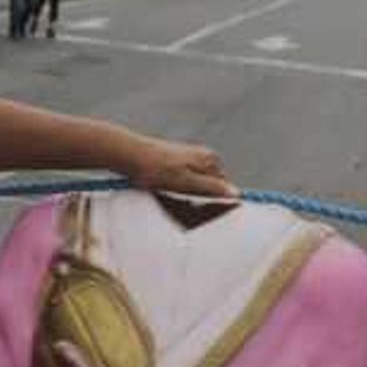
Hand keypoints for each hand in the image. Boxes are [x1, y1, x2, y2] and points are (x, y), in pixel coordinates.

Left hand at [120, 135, 236, 214]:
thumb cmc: (156, 170)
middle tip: (184, 202)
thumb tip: (235, 193)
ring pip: (198, 185)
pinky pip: (186, 181)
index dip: (216, 201)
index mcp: (211, 160)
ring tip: (172, 193)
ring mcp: (192, 158)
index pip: (225, 187)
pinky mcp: (179, 162)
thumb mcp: (186, 182)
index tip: (203, 210)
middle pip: (212, 186)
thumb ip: (211, 187)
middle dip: (202, 198)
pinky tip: (167, 189)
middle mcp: (204, 156)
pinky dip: (180, 188)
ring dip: (189, 194)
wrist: (131, 155)